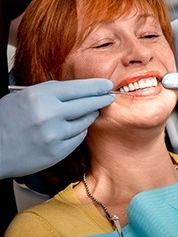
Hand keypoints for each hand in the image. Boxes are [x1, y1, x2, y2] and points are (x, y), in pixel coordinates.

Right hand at [0, 79, 114, 178]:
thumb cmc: (6, 120)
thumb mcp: (25, 96)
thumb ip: (52, 91)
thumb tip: (78, 90)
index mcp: (40, 96)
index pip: (78, 88)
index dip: (96, 86)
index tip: (107, 85)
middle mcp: (49, 115)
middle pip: (87, 104)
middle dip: (101, 99)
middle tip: (109, 97)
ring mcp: (54, 135)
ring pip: (85, 122)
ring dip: (90, 115)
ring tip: (92, 111)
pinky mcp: (57, 152)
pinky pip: (78, 137)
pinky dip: (79, 131)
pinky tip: (76, 127)